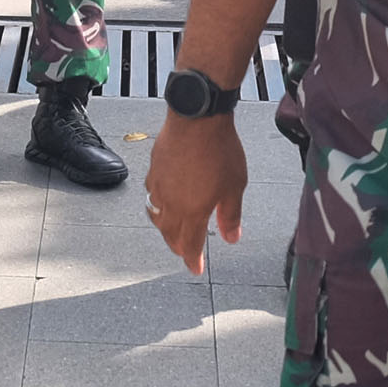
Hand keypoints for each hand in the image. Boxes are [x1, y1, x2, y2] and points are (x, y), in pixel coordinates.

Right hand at [146, 111, 246, 271]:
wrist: (196, 117)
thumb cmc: (218, 149)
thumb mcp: (234, 186)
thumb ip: (231, 215)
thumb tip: (231, 237)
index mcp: (192, 212)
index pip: (190, 245)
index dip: (193, 260)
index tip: (195, 268)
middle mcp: (171, 203)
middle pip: (170, 235)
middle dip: (178, 247)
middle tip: (186, 252)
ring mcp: (159, 186)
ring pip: (157, 217)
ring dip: (166, 229)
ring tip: (172, 230)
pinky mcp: (154, 170)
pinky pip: (152, 196)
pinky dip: (158, 206)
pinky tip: (164, 200)